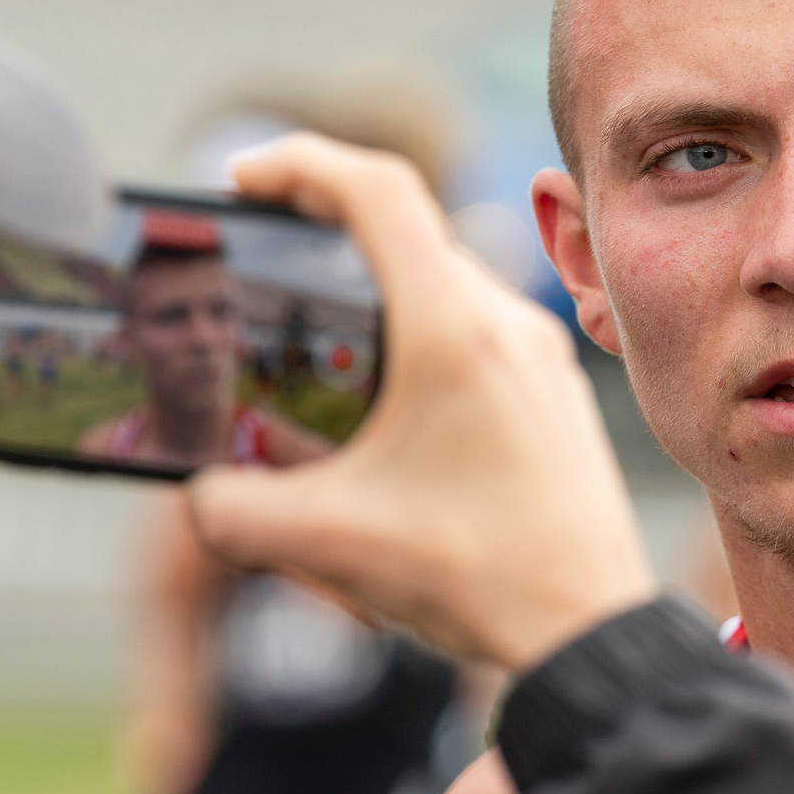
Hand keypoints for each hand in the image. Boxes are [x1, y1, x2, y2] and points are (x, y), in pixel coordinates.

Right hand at [185, 135, 656, 670]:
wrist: (591, 630)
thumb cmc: (478, 576)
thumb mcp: (326, 543)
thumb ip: (231, 511)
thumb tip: (202, 492)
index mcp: (454, 329)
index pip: (378, 190)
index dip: (301, 162)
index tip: (243, 176)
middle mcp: (507, 324)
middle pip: (407, 236)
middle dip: (328, 238)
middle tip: (266, 261)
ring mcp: (540, 358)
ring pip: (444, 288)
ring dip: (376, 299)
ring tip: (316, 345)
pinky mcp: (554, 396)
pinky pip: (478, 336)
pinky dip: (418, 343)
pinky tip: (382, 411)